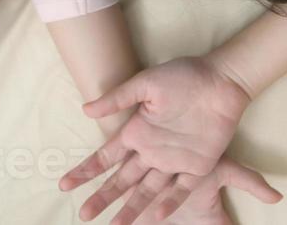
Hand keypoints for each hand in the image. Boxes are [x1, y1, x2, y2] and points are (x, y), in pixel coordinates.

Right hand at [59, 56, 267, 222]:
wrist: (221, 80)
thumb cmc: (183, 76)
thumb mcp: (146, 84)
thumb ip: (118, 99)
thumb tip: (85, 110)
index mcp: (137, 131)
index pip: (106, 157)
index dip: (86, 171)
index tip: (65, 185)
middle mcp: (151, 150)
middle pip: (122, 180)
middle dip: (102, 197)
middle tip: (83, 216)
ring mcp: (173, 160)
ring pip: (148, 191)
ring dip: (132, 209)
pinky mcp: (197, 165)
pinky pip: (181, 189)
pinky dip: (170, 203)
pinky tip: (157, 218)